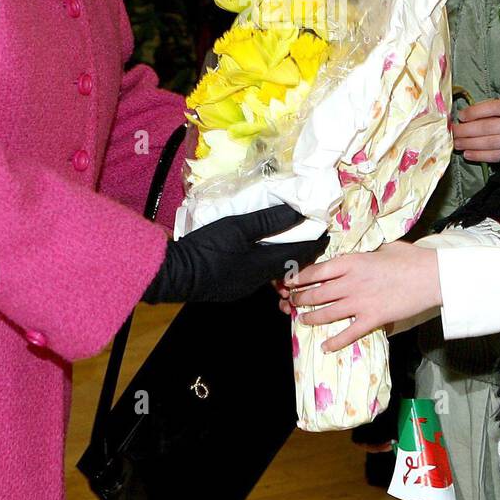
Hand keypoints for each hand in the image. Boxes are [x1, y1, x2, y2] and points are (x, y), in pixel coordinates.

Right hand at [144, 203, 326, 303]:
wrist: (174, 274)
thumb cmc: (206, 248)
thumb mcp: (238, 227)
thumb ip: (268, 220)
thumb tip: (297, 211)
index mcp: (263, 265)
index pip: (298, 254)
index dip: (314, 242)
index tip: (326, 232)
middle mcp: (258, 280)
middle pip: (287, 264)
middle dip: (300, 250)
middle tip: (308, 235)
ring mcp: (243, 287)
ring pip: (270, 270)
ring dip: (279, 256)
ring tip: (282, 241)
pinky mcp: (230, 288)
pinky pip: (254, 275)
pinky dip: (262, 262)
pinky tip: (255, 252)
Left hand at [286, 241, 439, 350]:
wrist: (431, 276)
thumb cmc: (410, 258)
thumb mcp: (383, 247)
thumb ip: (365, 253)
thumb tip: (359, 254)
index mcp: (351, 262)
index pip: (316, 271)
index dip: (299, 278)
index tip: (290, 282)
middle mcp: (350, 283)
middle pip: (316, 293)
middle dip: (300, 299)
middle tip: (292, 302)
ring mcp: (360, 302)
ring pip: (326, 313)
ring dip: (311, 318)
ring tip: (302, 319)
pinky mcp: (372, 319)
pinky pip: (348, 333)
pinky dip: (335, 342)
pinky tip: (325, 347)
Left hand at [452, 98, 499, 162]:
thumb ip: (488, 110)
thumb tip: (464, 116)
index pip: (492, 108)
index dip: (475, 112)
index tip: (460, 116)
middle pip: (488, 127)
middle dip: (467, 130)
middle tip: (453, 132)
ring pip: (490, 142)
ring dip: (470, 143)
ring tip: (457, 143)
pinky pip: (494, 156)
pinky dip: (479, 156)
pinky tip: (467, 154)